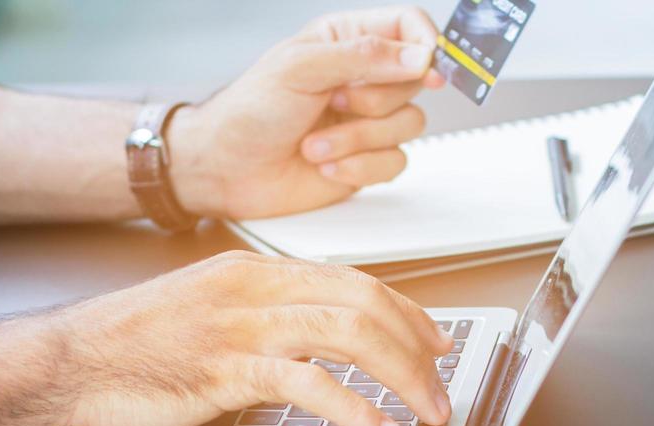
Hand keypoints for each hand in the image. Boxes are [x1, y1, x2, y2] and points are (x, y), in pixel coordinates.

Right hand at [51, 252, 452, 425]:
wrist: (68, 360)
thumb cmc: (133, 346)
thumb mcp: (210, 317)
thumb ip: (265, 322)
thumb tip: (320, 348)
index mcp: (255, 273)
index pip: (352, 282)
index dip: (405, 312)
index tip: (435, 342)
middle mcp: (255, 289)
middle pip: (363, 303)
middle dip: (416, 348)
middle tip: (442, 388)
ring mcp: (241, 325)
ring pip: (347, 333)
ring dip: (402, 376)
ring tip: (428, 413)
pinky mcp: (225, 368)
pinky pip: (306, 382)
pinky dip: (353, 408)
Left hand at [166, 6, 444, 219]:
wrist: (227, 170)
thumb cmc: (250, 111)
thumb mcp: (301, 67)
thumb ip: (364, 56)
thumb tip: (419, 56)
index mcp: (346, 39)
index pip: (408, 26)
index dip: (425, 45)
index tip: (425, 67)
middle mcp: (362, 78)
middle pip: (415, 80)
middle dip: (375, 101)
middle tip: (333, 104)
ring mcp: (367, 121)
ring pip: (409, 126)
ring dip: (358, 140)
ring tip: (315, 145)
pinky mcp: (367, 159)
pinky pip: (394, 163)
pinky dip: (358, 168)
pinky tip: (325, 166)